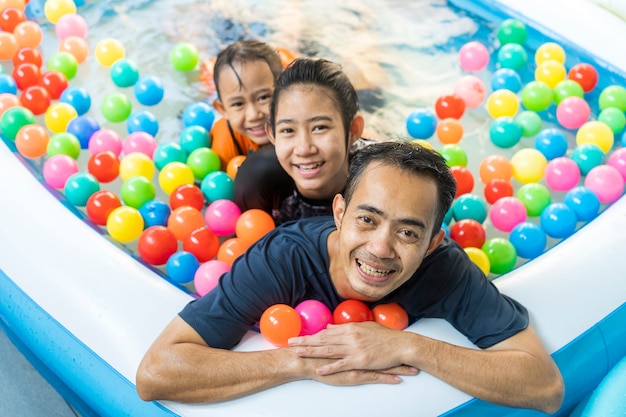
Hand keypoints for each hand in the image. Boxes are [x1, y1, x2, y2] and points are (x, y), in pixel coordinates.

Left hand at [288, 321, 418, 377]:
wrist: (400, 345)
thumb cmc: (384, 337)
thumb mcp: (364, 327)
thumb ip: (346, 327)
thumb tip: (330, 327)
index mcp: (350, 328)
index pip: (326, 332)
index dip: (311, 334)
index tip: (299, 335)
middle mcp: (350, 336)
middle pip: (323, 339)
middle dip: (305, 341)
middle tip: (291, 342)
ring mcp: (354, 348)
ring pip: (329, 350)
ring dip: (312, 351)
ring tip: (298, 352)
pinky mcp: (360, 360)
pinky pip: (342, 364)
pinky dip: (329, 367)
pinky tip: (320, 369)